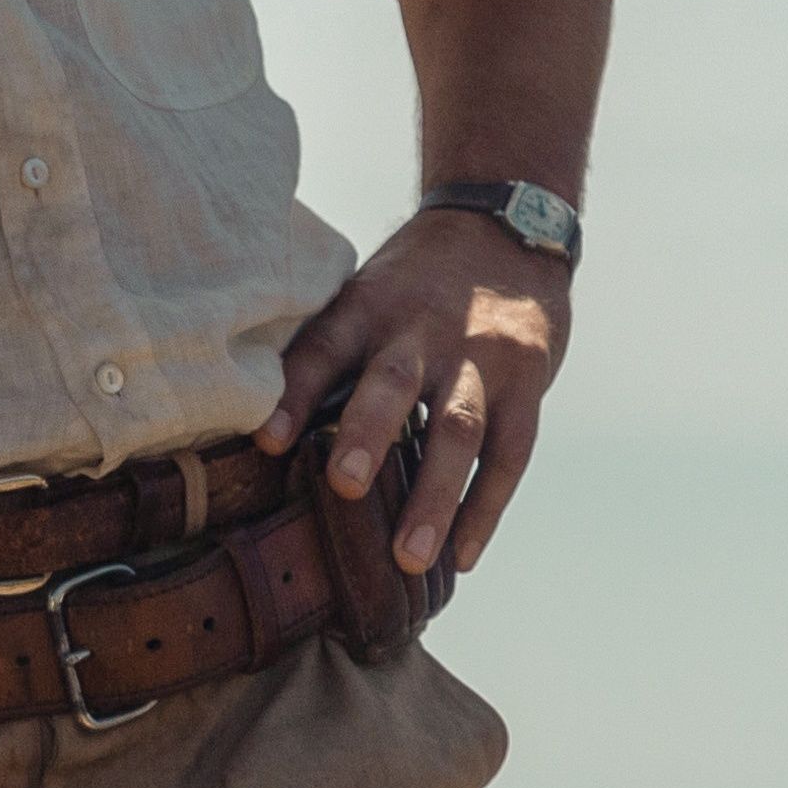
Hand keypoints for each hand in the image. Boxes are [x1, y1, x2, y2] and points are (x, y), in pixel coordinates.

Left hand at [258, 209, 568, 576]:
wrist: (505, 228)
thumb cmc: (413, 283)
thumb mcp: (366, 294)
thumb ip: (328, 354)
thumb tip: (259, 437)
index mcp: (369, 307)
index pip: (325, 347)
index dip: (294, 393)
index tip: (266, 442)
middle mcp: (423, 330)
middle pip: (394, 382)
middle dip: (368, 434)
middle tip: (343, 486)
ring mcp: (481, 357)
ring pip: (459, 427)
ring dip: (435, 495)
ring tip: (409, 558)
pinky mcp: (527, 380)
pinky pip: (511, 452)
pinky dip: (487, 507)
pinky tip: (462, 557)